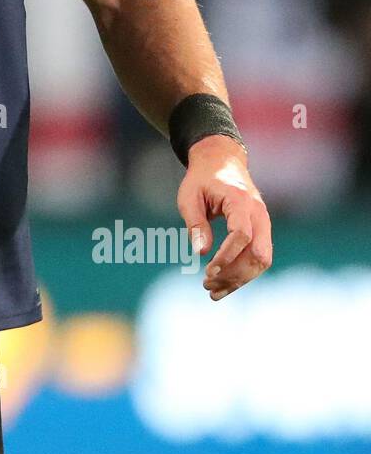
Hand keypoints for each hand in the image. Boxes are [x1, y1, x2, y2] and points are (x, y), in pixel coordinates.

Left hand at [176, 135, 272, 301]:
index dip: (226, 257)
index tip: (208, 271)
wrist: (221, 162)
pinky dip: (244, 274)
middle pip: (257, 252)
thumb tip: (200, 253)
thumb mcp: (189, 197)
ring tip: (213, 291)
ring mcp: (264, 222)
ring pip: (262, 259)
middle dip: (234, 274)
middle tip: (207, 285)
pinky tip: (224, 285)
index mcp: (240, 200)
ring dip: (240, 279)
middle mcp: (258, 212)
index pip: (241, 235)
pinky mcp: (262, 230)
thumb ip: (196, 224)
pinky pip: (259, 257)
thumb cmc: (201, 179)